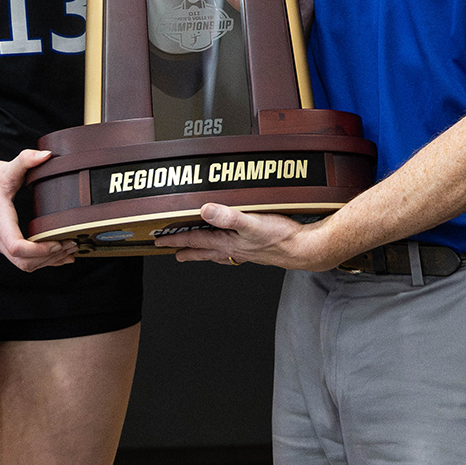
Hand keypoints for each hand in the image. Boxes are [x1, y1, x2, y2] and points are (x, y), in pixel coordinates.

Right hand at [0, 149, 78, 271]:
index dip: (39, 249)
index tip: (58, 241)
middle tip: (72, 243)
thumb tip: (46, 155)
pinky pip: (22, 261)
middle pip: (24, 262)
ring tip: (70, 249)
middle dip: (50, 257)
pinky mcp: (3, 245)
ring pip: (24, 266)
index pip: (17, 247)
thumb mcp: (6, 168)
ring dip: (48, 261)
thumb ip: (26, 159)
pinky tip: (59, 256)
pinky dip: (42, 261)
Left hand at [154, 203, 336, 270]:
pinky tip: (230, 251)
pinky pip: (233, 254)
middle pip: (203, 251)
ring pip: (217, 254)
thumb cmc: (281, 237)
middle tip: (172, 252)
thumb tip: (204, 210)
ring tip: (194, 255)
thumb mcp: (252, 223)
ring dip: (203, 254)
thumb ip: (228, 216)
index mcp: (228, 242)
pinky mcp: (257, 251)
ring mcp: (245, 252)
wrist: (304, 250)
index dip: (177, 238)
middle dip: (186, 250)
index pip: (196, 240)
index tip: (161, 240)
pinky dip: (224, 253)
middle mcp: (234, 249)